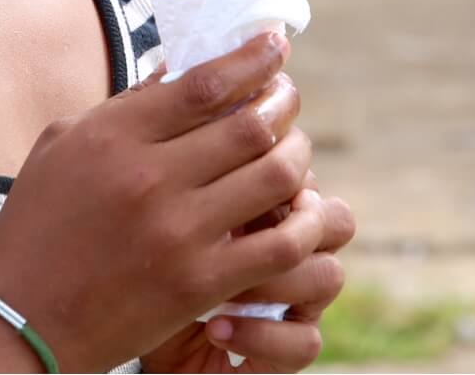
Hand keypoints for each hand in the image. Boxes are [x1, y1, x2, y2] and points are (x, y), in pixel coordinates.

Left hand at [137, 175, 356, 372]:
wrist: (138, 331)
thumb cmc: (148, 259)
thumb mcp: (165, 213)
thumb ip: (192, 174)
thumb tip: (201, 126)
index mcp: (269, 209)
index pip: (306, 176)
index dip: (281, 175)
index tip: (229, 178)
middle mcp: (293, 251)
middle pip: (336, 220)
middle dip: (293, 218)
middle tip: (242, 225)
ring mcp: (296, 300)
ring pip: (328, 276)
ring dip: (276, 279)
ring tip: (223, 287)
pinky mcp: (286, 348)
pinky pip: (307, 342)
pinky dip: (263, 337)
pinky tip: (216, 328)